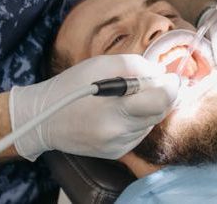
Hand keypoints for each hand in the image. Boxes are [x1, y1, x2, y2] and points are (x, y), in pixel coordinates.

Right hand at [10, 55, 179, 160]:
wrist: (44, 118)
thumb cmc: (72, 85)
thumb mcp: (101, 64)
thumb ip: (135, 65)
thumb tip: (160, 73)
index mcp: (114, 109)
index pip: (161, 100)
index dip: (171, 86)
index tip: (172, 77)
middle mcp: (118, 132)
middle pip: (160, 112)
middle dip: (164, 95)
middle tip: (158, 81)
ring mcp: (117, 146)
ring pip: (152, 122)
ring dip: (152, 106)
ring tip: (135, 94)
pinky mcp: (115, 153)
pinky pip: (140, 133)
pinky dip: (140, 118)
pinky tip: (125, 109)